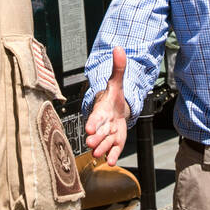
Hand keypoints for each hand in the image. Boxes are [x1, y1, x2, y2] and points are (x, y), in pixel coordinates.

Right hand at [84, 46, 130, 165]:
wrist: (116, 109)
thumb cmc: (113, 97)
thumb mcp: (117, 81)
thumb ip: (118, 67)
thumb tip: (119, 48)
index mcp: (101, 110)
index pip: (96, 116)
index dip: (93, 121)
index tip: (89, 127)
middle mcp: (103, 124)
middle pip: (98, 132)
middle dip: (95, 138)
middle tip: (91, 143)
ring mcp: (109, 134)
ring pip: (105, 142)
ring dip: (102, 148)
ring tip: (99, 154)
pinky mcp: (115, 142)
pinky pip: (113, 150)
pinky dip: (112, 155)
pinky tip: (110, 161)